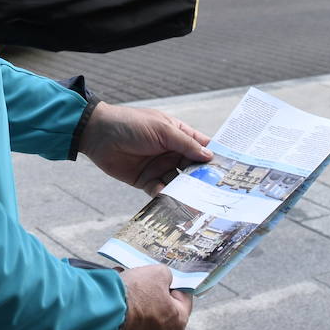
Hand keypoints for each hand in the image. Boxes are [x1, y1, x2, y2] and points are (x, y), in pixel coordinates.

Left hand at [78, 102, 211, 196]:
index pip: (202, 148)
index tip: (232, 172)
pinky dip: (167, 198)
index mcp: (178, 135)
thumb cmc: (131, 124)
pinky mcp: (146, 181)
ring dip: (187, 192)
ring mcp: (160, 167)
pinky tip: (174, 204)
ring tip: (198, 205)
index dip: (216, 159)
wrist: (97, 135)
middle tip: (218, 195)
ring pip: (179, 183)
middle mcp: (172, 152)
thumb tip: (210, 157)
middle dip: (204, 181)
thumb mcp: (162, 130)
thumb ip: (186, 144)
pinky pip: (161, 192)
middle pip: (193, 170)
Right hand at [94, 265, 192, 329]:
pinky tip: (112, 307)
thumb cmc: (133, 296)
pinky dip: (120, 321)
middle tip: (140, 283)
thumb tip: (163, 278)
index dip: (174, 284)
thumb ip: (166, 275)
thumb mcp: (156, 272)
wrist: (101, 316)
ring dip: (135, 309)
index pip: (184, 299)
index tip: (164, 278)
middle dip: (151, 296)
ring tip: (121, 293)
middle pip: (162, 313)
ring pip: (142, 324)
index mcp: (178, 322)